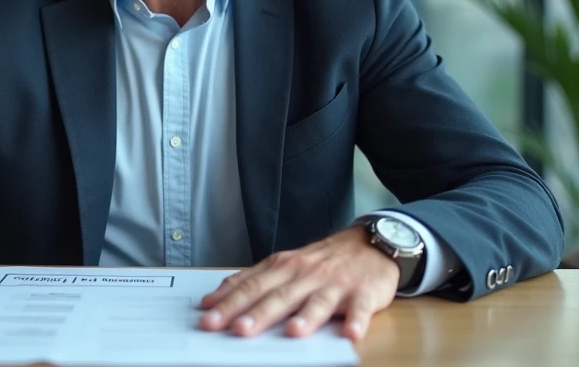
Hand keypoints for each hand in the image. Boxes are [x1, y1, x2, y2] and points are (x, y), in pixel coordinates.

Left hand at [198, 225, 399, 340]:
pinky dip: (356, 320)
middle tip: (237, 329)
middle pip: (279, 295)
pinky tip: (351, 334)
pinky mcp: (363, 293)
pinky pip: (360, 308)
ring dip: (306, 317)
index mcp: (284, 267)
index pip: (251, 285)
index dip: (229, 301)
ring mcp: (335, 284)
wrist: (370, 243)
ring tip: (293, 332)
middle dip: (257, 313)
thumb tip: (219, 293)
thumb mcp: (286, 263)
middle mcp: (306, 274)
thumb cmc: (323, 260)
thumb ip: (255, 278)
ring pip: (317, 301)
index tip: (208, 315)